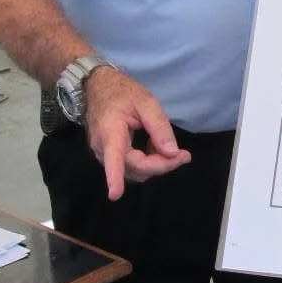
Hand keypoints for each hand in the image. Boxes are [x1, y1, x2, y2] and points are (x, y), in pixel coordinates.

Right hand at [82, 67, 190, 200]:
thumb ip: (160, 127)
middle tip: (184, 155)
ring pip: (134, 171)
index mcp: (110, 132)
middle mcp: (102, 148)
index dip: (114, 177)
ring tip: (167, 145)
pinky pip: (131, 167)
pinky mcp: (108, 158)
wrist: (97, 87)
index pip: (113, 158)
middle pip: (135, 168)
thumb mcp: (146, 102)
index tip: (114, 195)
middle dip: (161, 164)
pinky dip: (147, 161)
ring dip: (155, 163)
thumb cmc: (121, 92)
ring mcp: (103, 155)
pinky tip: (154, 146)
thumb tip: (172, 153)